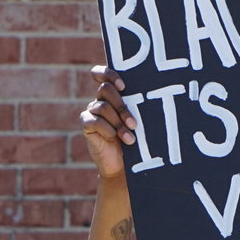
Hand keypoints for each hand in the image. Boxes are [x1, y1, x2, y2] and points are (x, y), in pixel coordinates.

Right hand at [79, 65, 136, 179]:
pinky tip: (113, 138)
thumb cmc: (137, 140)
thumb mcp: (140, 121)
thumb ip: (139, 107)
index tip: (123, 86)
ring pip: (102, 106)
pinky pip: (93, 120)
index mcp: (114, 94)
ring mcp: (92, 112)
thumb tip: (153, 95)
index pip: (104, 74)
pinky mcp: (87, 125)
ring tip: (130, 139)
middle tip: (133, 124)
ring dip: (118, 123)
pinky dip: (106, 129)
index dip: (110, 74)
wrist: (123, 164)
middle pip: (105, 89)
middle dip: (121, 106)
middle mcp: (101, 100)